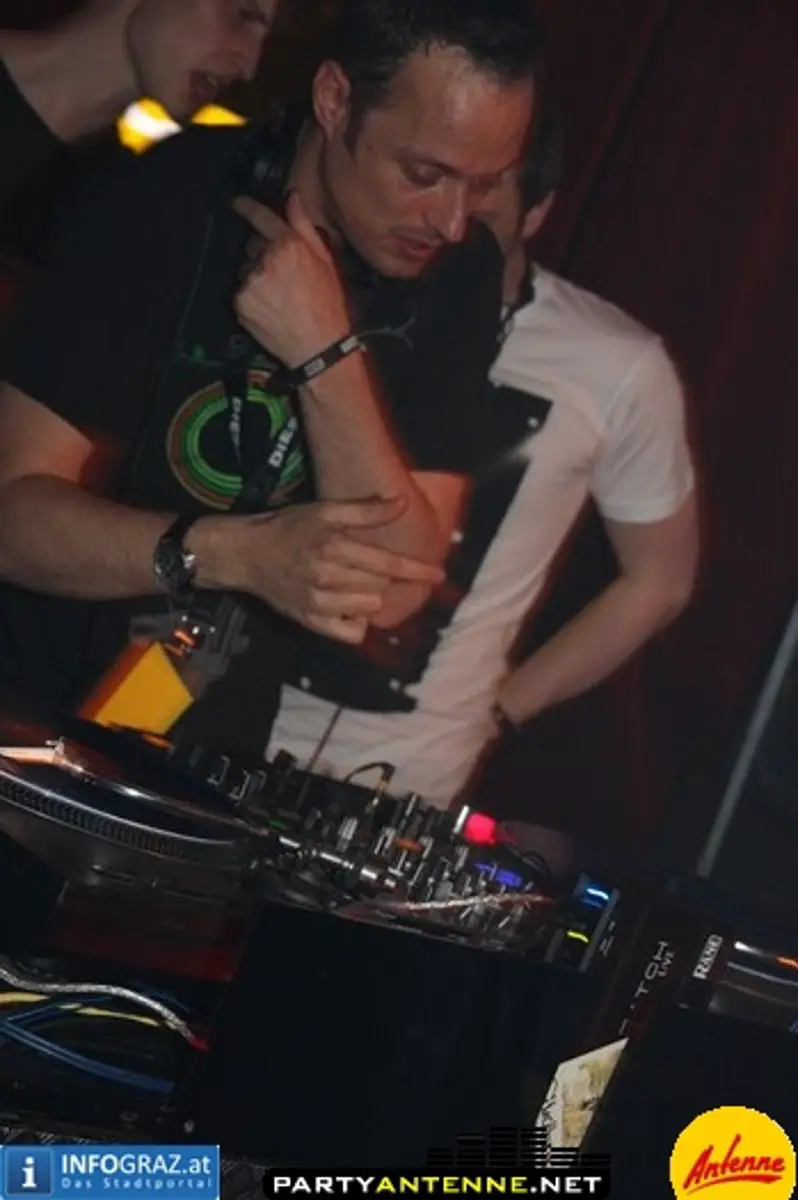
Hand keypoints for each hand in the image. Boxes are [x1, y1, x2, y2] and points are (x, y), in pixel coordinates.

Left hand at [233, 191, 350, 366]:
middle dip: (261, 255)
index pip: (261, 218)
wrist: (318, 346)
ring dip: (255, 278)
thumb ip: (305, 227)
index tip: (236, 203)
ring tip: (277, 298)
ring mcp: (251, 281)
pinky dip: (251, 299)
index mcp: (289, 244)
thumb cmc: (328, 303)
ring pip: (244, 271)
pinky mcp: (241, 302)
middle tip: (281, 276)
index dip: (247, 208)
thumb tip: (292, 197)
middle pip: (251, 246)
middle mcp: (266, 259)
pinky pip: (240, 293)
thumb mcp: (326, 261)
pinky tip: (269, 310)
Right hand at [237, 496, 444, 643]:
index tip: (440, 574)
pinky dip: (356, 621)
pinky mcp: (312, 623)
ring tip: (350, 582)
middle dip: (382, 574)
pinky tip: (346, 605)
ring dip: (368, 595)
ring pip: (369, 607)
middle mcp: (328, 578)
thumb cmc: (289, 528)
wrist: (247, 555)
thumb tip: (401, 504)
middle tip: (361, 564)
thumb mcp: (324, 511)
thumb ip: (365, 510)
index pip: (388, 563)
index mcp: (335, 547)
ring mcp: (319, 604)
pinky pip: (352, 632)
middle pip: (382, 585)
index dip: (417, 569)